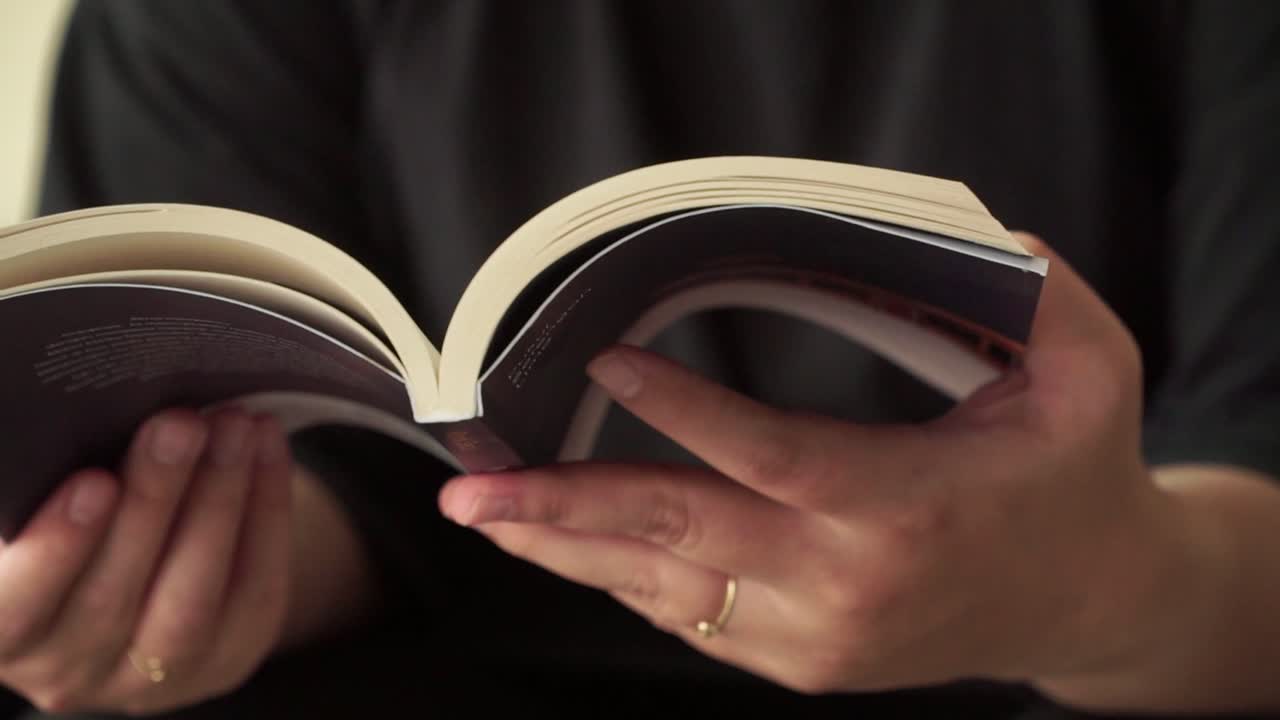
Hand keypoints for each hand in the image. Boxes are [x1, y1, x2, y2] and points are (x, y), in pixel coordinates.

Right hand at [0, 409, 292, 714]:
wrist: (142, 565)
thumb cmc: (74, 517)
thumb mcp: (46, 505)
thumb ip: (51, 479)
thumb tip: (86, 414)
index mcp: (6, 627)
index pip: (18, 606)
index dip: (56, 550)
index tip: (93, 480)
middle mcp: (68, 668)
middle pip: (114, 595)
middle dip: (156, 497)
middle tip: (181, 424)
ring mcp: (151, 677)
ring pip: (192, 596)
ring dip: (218, 499)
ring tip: (232, 426)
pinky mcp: (225, 659)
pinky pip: (254, 587)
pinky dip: (266, 507)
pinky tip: (264, 445)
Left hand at [439, 235, 1197, 700]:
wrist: (1090, 604)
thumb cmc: (1077, 481)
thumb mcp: (1091, 375)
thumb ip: (1041, 301)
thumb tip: (987, 239)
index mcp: (905, 505)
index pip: (767, 452)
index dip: (679, 410)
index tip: (606, 363)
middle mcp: (846, 583)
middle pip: (680, 534)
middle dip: (566, 506)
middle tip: (475, 489)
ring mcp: (817, 636)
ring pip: (666, 587)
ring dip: (572, 547)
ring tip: (492, 514)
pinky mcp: (804, 662)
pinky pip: (692, 616)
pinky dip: (625, 576)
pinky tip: (572, 544)